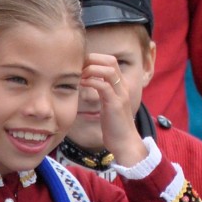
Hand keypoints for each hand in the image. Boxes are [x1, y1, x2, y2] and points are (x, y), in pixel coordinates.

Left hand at [81, 52, 146, 167]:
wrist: (125, 143)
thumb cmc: (114, 126)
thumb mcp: (107, 104)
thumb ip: (102, 93)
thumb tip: (88, 84)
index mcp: (121, 86)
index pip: (111, 61)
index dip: (95, 58)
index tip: (79, 64)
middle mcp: (123, 87)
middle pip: (111, 61)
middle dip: (92, 59)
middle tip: (76, 66)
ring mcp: (120, 95)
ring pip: (109, 70)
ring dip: (91, 69)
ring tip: (78, 74)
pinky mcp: (115, 105)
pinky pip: (104, 86)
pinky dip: (90, 82)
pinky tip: (80, 84)